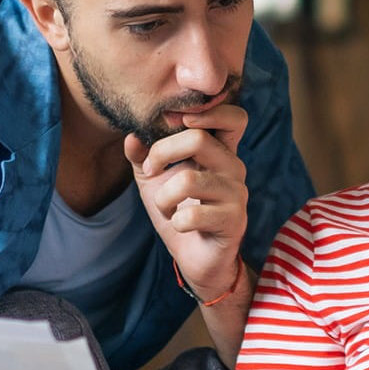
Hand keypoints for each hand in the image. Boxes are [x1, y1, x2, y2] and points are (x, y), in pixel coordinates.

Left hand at [125, 104, 248, 300]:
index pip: (234, 117)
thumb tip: (131, 136)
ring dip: (163, 197)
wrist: (196, 257)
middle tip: (150, 169)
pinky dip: (174, 221)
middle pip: (198, 138)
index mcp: (220, 151)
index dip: (208, 111)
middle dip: (162, 153)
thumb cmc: (179, 211)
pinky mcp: (233, 221)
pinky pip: (191, 215)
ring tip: (165, 207)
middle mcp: (234, 167)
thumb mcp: (154, 180)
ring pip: (188, 180)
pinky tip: (179, 226)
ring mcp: (237, 194)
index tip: (174, 123)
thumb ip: (142, 155)